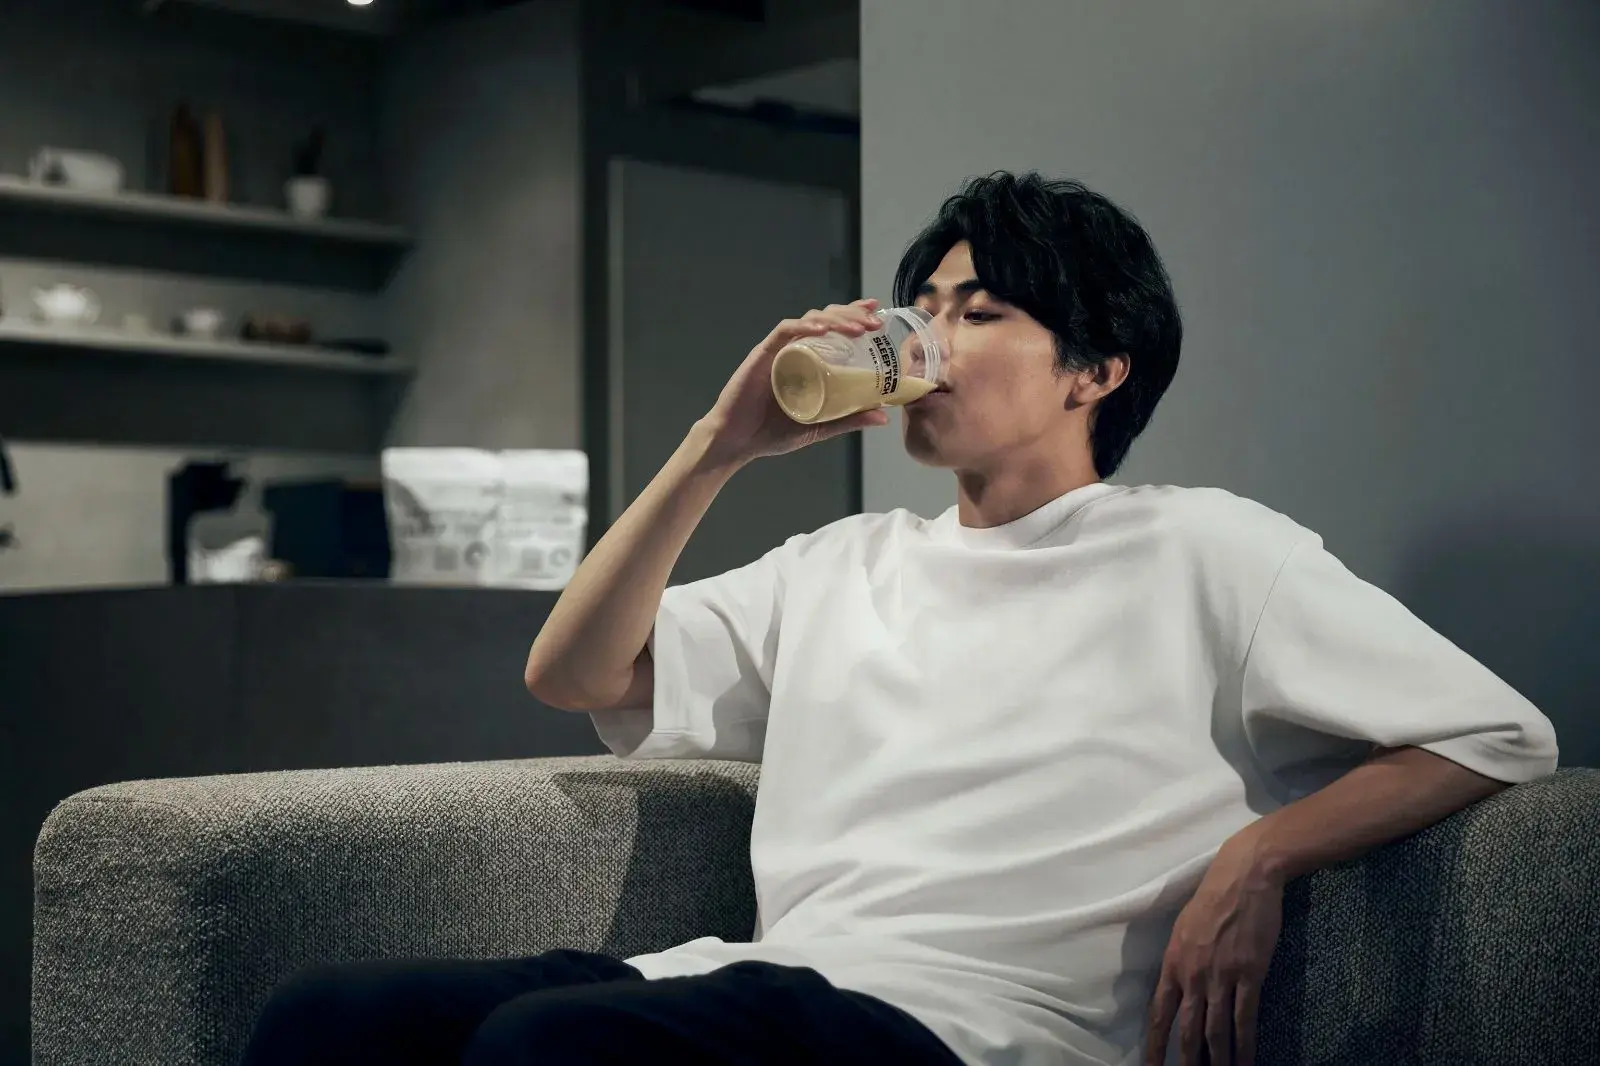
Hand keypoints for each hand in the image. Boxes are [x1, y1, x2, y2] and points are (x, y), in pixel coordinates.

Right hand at [697, 300, 890, 466]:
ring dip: (835, 319)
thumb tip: (883, 417)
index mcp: (809, 361)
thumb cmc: (772, 433)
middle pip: (826, 318)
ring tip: (857, 327)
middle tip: (875, 322)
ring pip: (809, 319)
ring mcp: (779, 350)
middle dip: (852, 315)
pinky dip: (804, 326)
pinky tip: (821, 329)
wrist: (737, 442)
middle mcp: (795, 349)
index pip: (834, 329)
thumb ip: (848, 419)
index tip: (877, 313)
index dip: (855, 316)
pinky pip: (784, 331)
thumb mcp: (819, 427)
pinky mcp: (763, 353)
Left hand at [1145, 836, 1284, 1065]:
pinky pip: (1245, 1018)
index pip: (1159, 1013)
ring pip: (1216, 1030)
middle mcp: (1192, 975)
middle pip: (1186, 1029)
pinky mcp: (1249, 975)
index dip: (1155, 1044)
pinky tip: (1247, 1061)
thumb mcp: (1183, 928)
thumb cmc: (1212, 898)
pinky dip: (1246, 1044)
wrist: (1243, 877)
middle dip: (1186, 1060)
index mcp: (1173, 962)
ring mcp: (1220, 976)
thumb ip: (1181, 959)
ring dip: (1218, 1060)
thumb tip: (1180, 983)